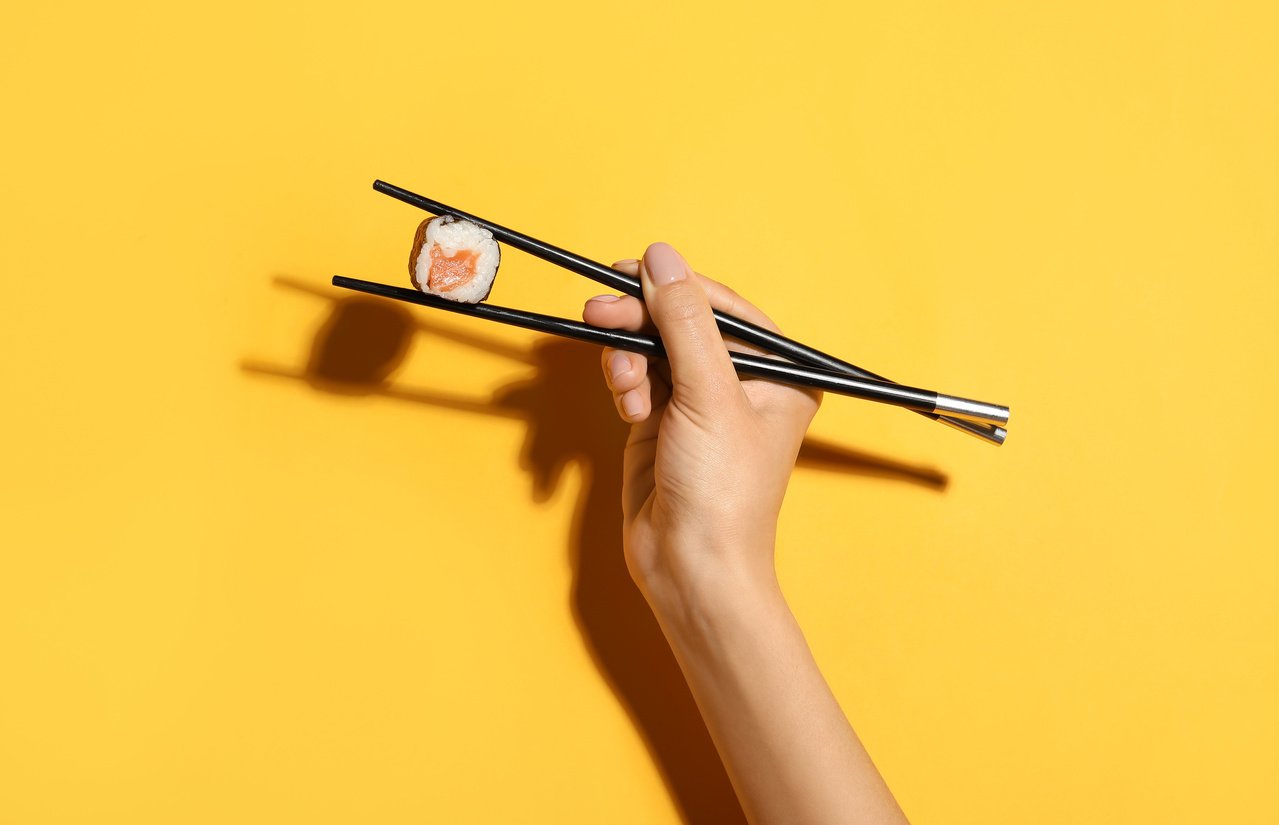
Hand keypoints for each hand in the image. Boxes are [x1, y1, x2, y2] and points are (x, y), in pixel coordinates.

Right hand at [582, 242, 820, 613]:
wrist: (691, 567)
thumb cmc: (723, 492)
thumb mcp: (708, 395)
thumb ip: (683, 322)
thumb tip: (661, 257)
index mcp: (778, 372)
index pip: (722, 307)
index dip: (675, 286)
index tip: (629, 272)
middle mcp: (741, 383)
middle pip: (680, 324)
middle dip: (640, 322)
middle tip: (598, 314)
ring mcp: (698, 403)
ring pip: (651, 349)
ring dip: (629, 361)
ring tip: (627, 390)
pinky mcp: (661, 421)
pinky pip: (635, 379)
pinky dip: (625, 386)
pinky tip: (630, 411)